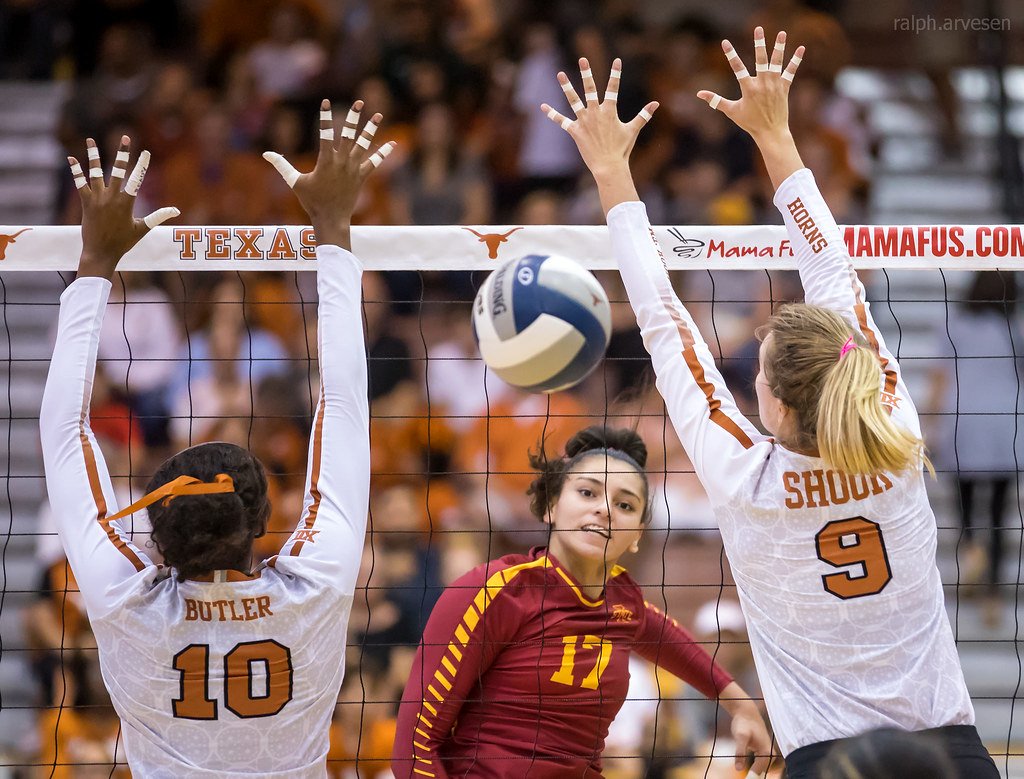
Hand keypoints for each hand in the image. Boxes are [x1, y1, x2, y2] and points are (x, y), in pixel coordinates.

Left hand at [70, 136, 178, 278]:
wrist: (101, 252)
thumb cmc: (123, 242)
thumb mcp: (142, 229)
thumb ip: (158, 217)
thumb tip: (176, 210)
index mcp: (126, 203)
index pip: (136, 180)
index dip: (141, 165)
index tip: (146, 152)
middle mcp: (111, 198)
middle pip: (118, 170)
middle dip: (122, 153)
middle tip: (125, 137)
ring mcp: (97, 199)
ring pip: (95, 172)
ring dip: (93, 155)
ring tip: (90, 140)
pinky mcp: (86, 202)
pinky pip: (80, 183)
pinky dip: (76, 171)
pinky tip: (71, 158)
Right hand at [264, 99, 395, 248]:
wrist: (331, 219)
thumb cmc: (311, 201)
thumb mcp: (294, 182)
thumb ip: (281, 165)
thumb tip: (265, 154)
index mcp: (326, 161)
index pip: (325, 133)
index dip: (325, 117)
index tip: (326, 102)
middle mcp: (342, 162)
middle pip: (349, 135)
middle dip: (354, 117)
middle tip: (359, 102)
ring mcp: (353, 169)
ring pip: (364, 145)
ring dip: (371, 129)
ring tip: (379, 115)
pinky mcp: (361, 177)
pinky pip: (374, 163)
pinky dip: (383, 153)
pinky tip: (393, 143)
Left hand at [541, 57, 657, 180]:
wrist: (608, 166)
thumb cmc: (621, 149)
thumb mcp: (632, 130)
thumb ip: (643, 115)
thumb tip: (657, 104)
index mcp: (610, 111)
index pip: (614, 88)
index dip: (616, 74)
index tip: (617, 60)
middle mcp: (595, 113)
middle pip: (590, 89)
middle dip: (587, 73)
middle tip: (583, 59)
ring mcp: (584, 121)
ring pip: (574, 100)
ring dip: (566, 87)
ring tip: (560, 74)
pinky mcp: (575, 131)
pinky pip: (561, 121)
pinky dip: (552, 114)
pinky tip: (542, 106)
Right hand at [696, 27, 804, 142]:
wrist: (770, 132)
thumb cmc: (749, 122)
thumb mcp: (731, 111)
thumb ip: (716, 100)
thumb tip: (699, 94)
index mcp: (748, 89)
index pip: (737, 68)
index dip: (730, 54)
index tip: (725, 42)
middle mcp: (762, 84)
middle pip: (760, 60)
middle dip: (759, 44)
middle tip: (758, 29)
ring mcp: (774, 85)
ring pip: (777, 62)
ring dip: (779, 47)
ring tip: (782, 32)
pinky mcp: (784, 87)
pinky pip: (791, 71)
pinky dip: (796, 60)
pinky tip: (801, 48)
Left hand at [729, 701, 772, 775]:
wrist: (746, 714)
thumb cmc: (743, 723)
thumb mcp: (740, 736)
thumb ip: (740, 751)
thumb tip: (738, 769)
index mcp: (767, 752)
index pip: (757, 772)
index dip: (750, 778)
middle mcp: (770, 755)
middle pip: (761, 773)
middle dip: (753, 777)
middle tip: (745, 778)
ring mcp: (768, 755)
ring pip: (760, 770)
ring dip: (754, 774)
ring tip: (746, 777)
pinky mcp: (763, 754)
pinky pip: (759, 766)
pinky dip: (754, 771)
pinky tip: (748, 774)